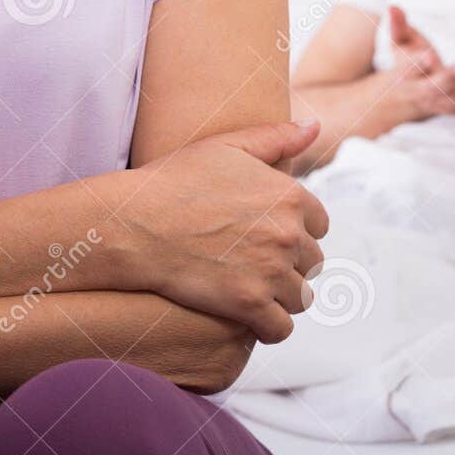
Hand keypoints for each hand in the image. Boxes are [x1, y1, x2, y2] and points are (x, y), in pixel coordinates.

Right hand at [118, 120, 329, 345]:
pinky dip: (269, 327)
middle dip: (291, 264)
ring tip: (256, 290)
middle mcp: (288, 233)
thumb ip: (277, 136)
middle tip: (259, 264)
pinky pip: (280, 328)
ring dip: (283, 296)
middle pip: (312, 262)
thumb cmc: (175, 181)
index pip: (319, 225)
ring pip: (300, 297)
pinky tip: (251, 318)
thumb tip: (314, 125)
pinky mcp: (248, 304)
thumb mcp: (227, 146)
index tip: (272, 235)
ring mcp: (270, 271)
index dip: (297, 230)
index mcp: (289, 196)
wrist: (135, 224)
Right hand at [384, 3, 454, 120]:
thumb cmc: (406, 63)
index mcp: (407, 77)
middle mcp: (425, 93)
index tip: (428, 55)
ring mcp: (444, 102)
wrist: (408, 98)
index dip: (420, 64)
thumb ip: (398, 26)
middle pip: (437, 89)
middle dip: (449, 79)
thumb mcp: (399, 44)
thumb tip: (393, 6)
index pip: (412, 71)